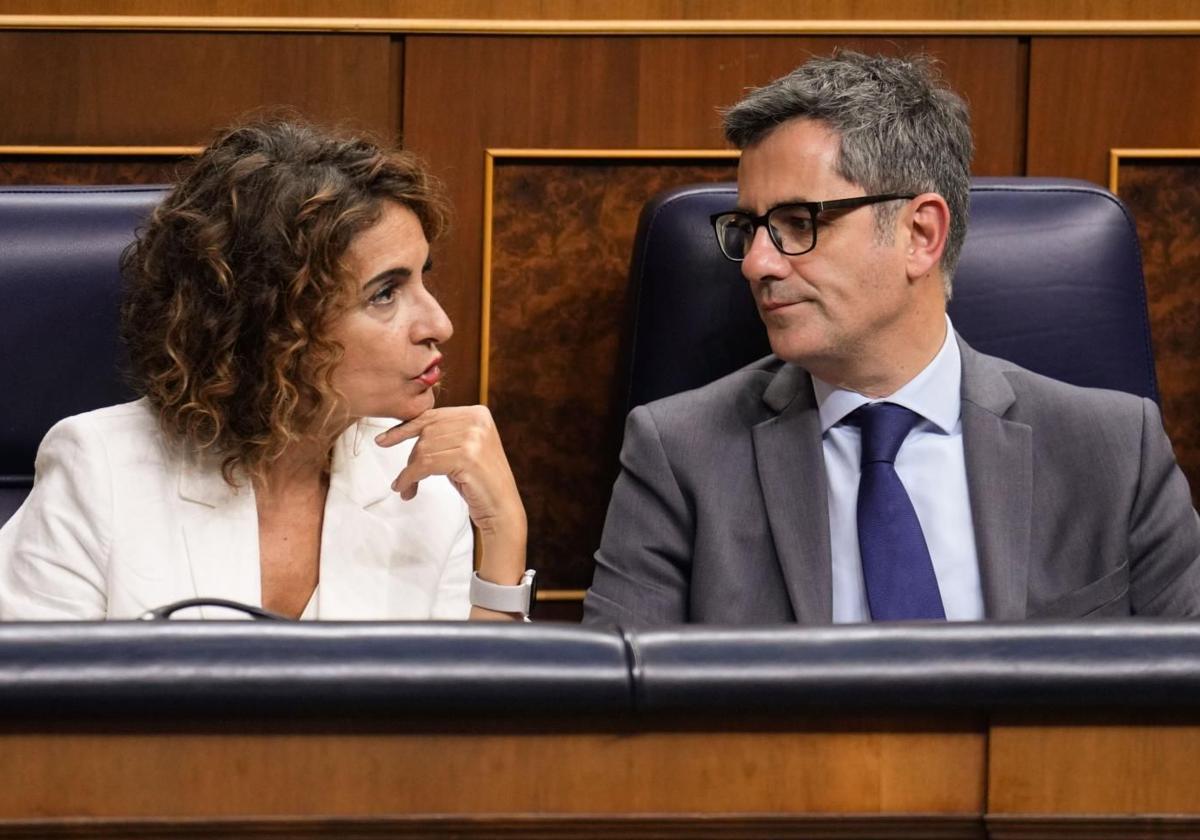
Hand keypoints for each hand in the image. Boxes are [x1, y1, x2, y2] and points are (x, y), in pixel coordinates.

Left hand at [375, 406, 526, 586]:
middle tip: (404, 478)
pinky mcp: (467, 457)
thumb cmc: (478, 481)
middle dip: (410, 457)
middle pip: (426, 433)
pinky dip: (410, 478)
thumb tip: (402, 428)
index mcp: (477, 412)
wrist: (502, 508)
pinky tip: (407, 489)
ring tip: (406, 487)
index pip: (431, 416)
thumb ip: (442, 434)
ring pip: (423, 449)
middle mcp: (477, 420)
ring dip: (409, 471)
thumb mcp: (461, 449)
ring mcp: (473, 437)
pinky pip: (425, 465)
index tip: (382, 440)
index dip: (403, 429)